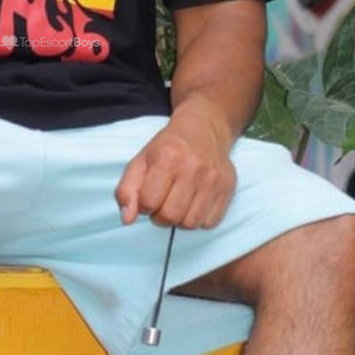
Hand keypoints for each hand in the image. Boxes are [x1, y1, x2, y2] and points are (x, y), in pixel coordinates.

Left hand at [115, 105, 235, 229]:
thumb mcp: (140, 162)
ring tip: (178, 204)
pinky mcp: (227, 188)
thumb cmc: (167, 149)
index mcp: (166, 158)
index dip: (144, 206)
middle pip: (170, 217)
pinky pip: (210, 223)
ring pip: (191, 224)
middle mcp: (192, 168)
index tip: (148, 198)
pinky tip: (195, 204)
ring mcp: (213, 179)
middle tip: (162, 204)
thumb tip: (127, 220)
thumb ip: (126, 190)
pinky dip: (199, 220)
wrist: (203, 130)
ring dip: (180, 220)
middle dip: (161, 217)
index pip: (148, 202)